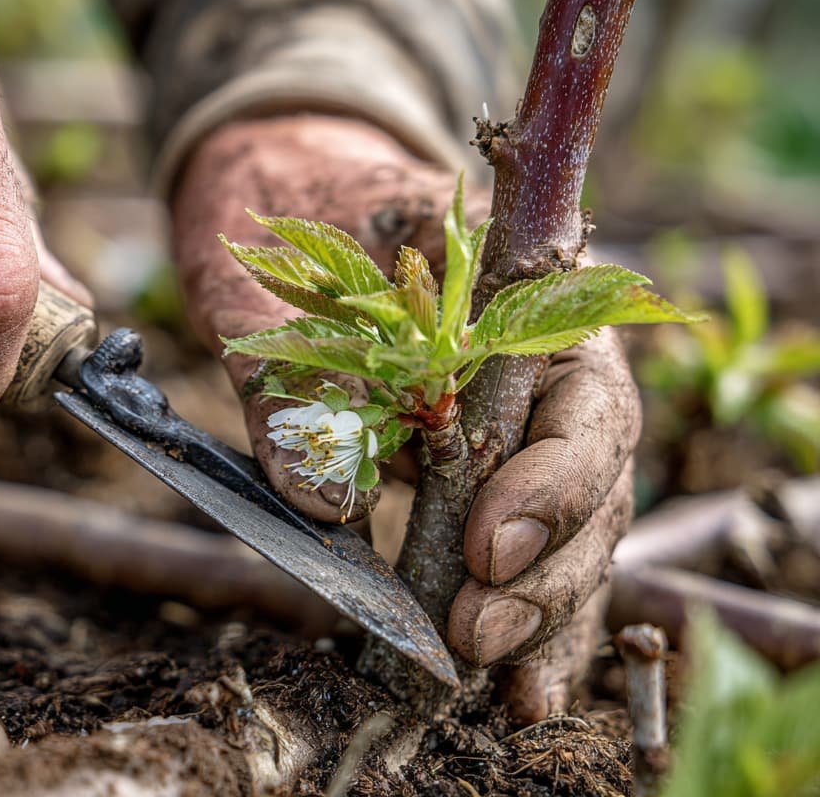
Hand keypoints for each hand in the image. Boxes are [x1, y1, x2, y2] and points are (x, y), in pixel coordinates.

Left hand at [174, 115, 638, 720]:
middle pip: (588, 475)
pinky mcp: (476, 467)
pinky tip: (518, 680)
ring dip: (540, 605)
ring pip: (567, 522)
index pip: (577, 394)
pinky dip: (521, 611)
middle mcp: (535, 359)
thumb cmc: (286, 212)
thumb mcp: (275, 288)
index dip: (549, 480)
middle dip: (544, 564)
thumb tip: (321, 501)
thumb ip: (296, 385)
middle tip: (478, 631)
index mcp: (519, 290)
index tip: (487, 545)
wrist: (276, 183)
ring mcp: (512, 416)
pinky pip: (518, 543)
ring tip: (504, 678)